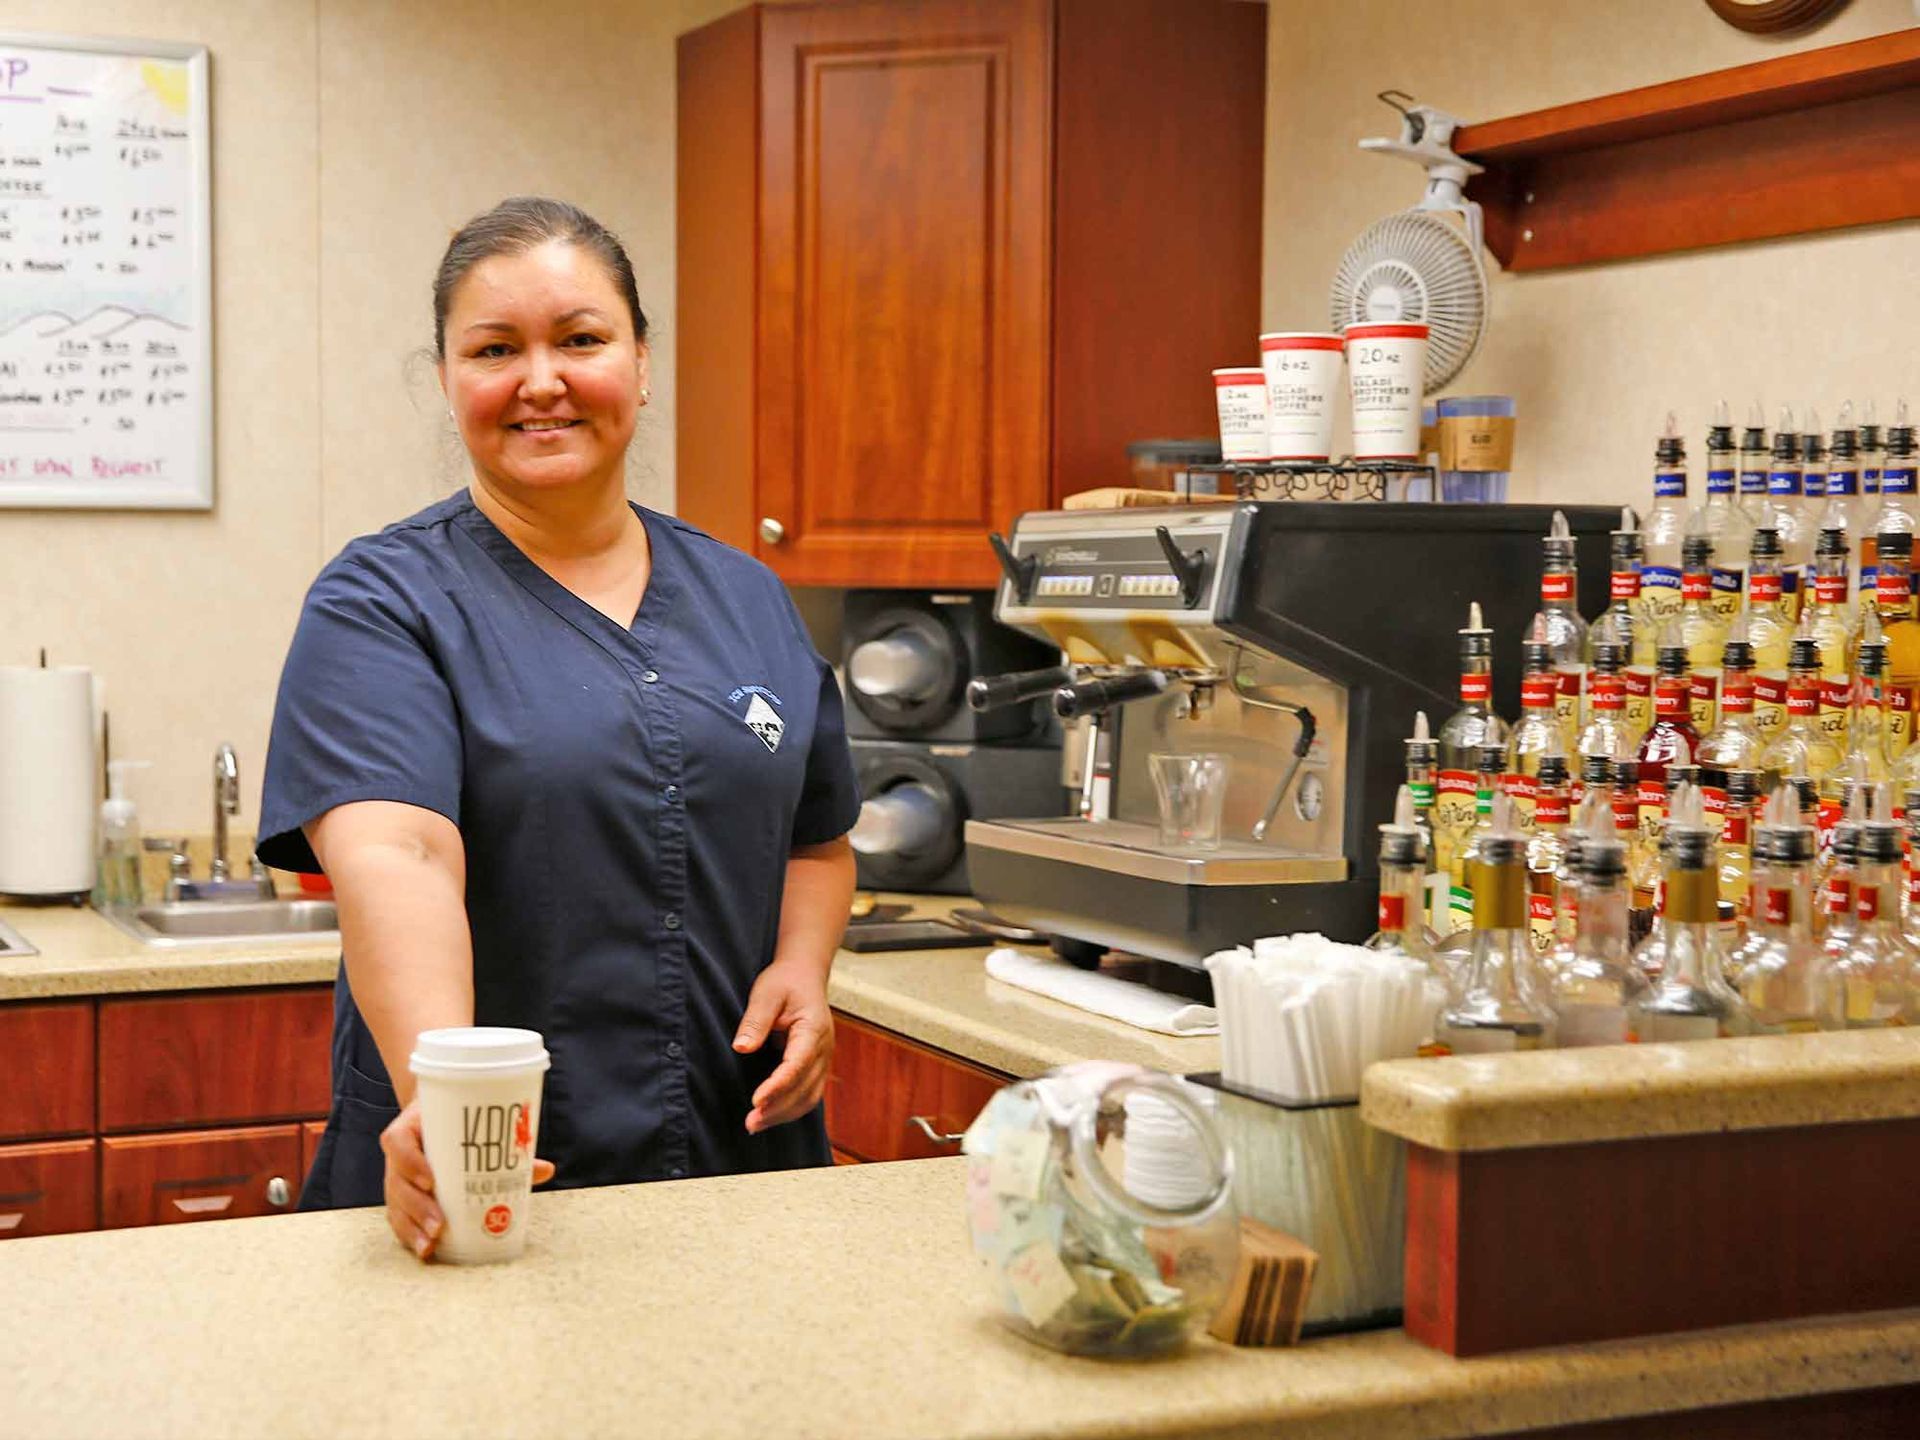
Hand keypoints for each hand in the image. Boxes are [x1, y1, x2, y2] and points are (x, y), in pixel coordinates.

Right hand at [380, 1098, 554, 1260]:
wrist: (431, 1118)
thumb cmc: (454, 1123)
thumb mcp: (471, 1126)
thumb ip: (506, 1148)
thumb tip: (545, 1169)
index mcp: (409, 1128)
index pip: (398, 1143)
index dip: (410, 1162)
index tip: (431, 1180)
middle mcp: (397, 1155)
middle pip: (397, 1182)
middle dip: (418, 1207)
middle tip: (440, 1225)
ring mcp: (395, 1177)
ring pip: (396, 1205)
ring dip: (413, 1227)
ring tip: (431, 1244)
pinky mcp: (398, 1196)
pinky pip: (398, 1217)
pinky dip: (410, 1234)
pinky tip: (424, 1250)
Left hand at [733, 958, 833, 1134]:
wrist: (805, 976)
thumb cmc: (785, 982)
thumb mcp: (766, 993)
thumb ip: (755, 1020)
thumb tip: (741, 1047)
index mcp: (813, 1029)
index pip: (797, 1064)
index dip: (778, 1085)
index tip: (757, 1100)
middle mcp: (823, 1049)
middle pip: (805, 1088)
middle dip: (778, 1108)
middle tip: (750, 1122)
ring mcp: (823, 1059)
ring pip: (809, 1097)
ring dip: (783, 1114)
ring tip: (755, 1125)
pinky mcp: (816, 1066)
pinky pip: (808, 1094)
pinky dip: (790, 1109)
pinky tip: (769, 1116)